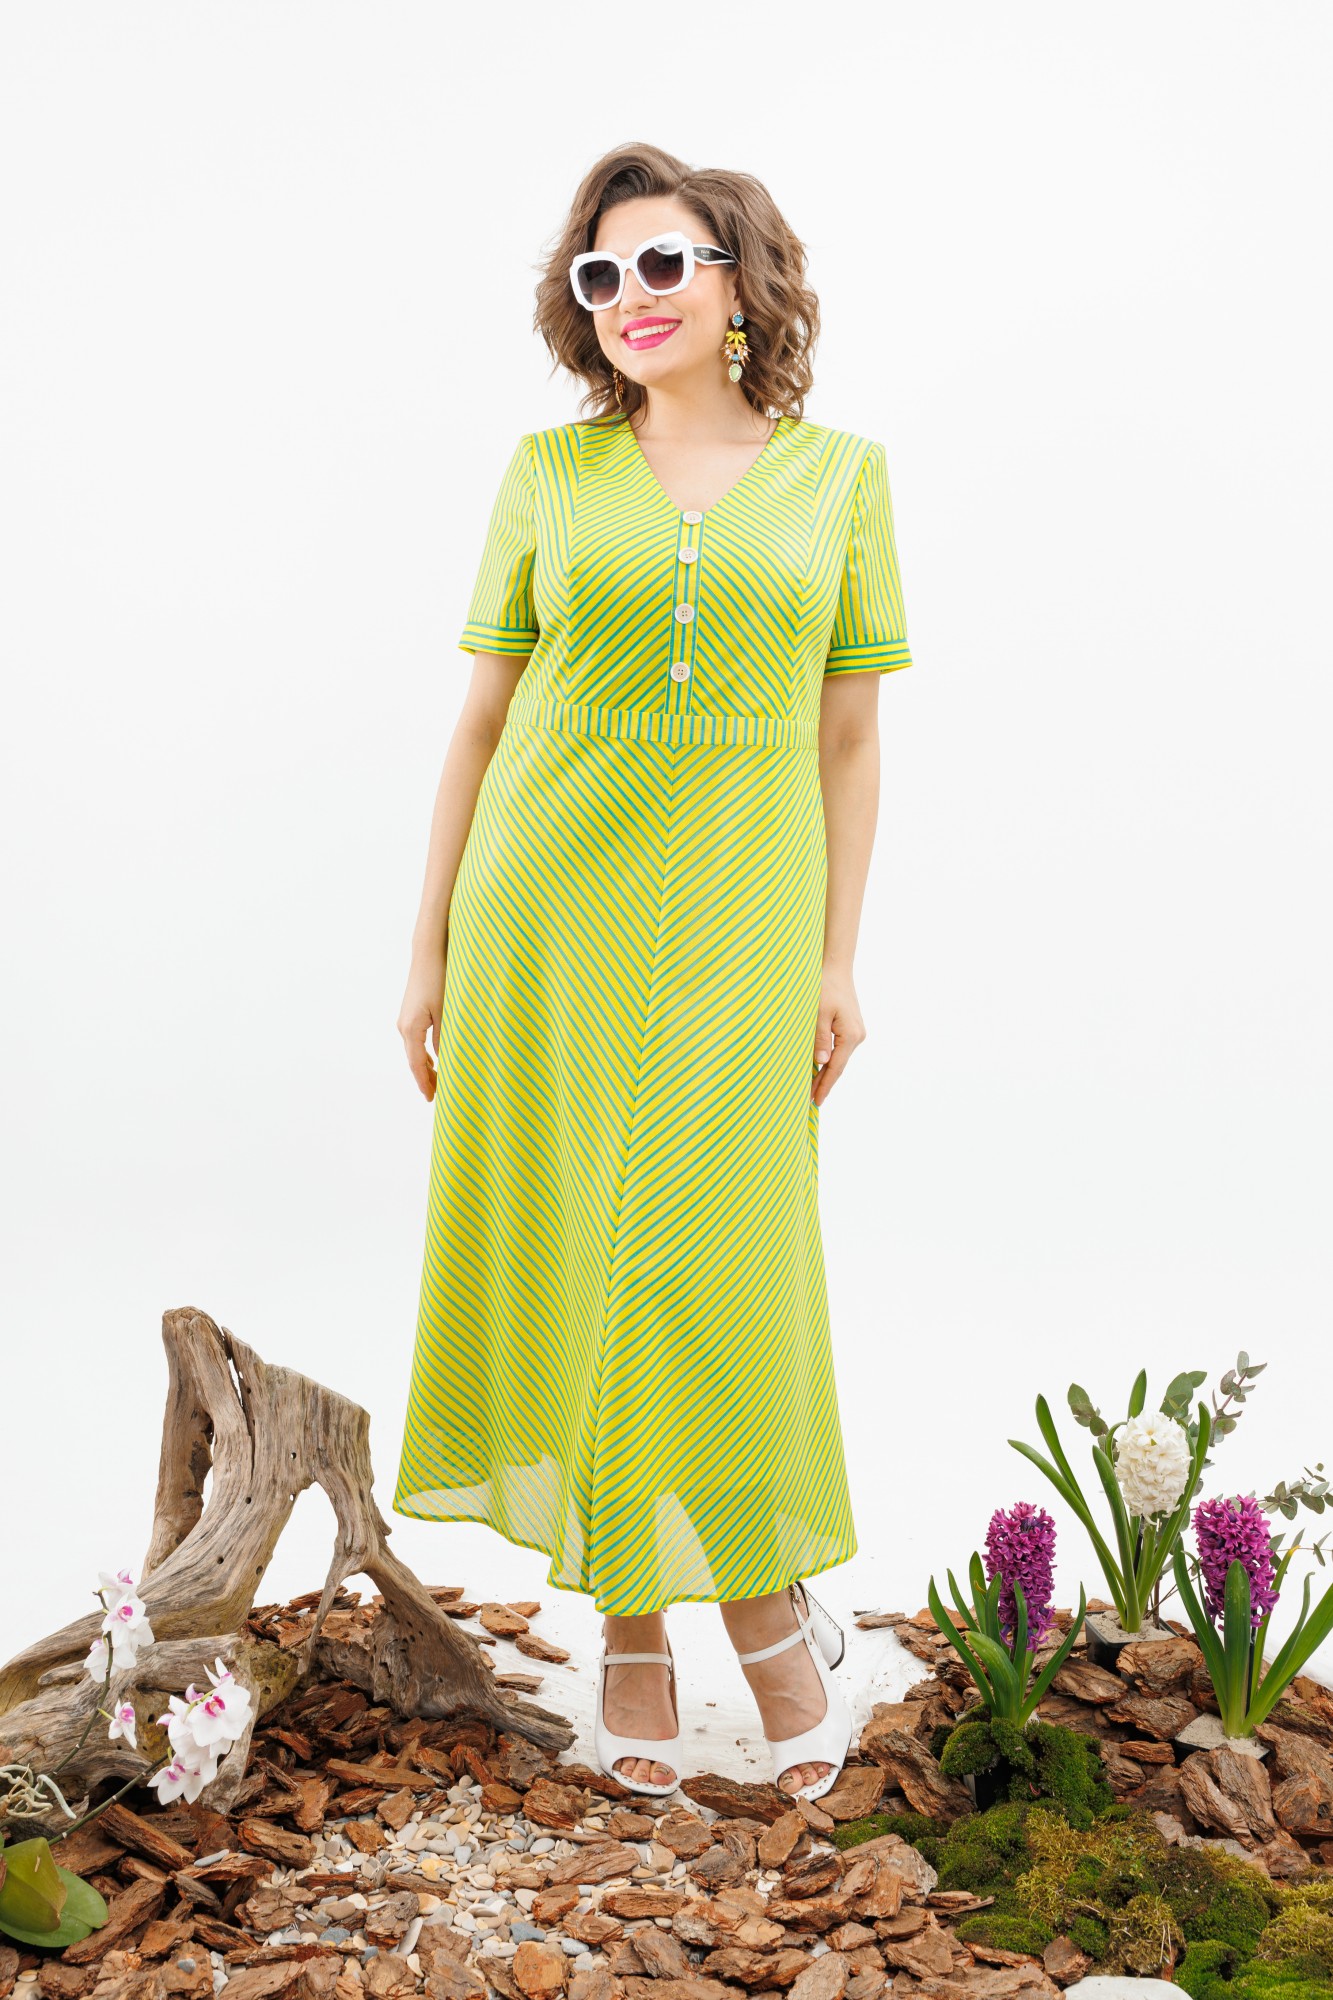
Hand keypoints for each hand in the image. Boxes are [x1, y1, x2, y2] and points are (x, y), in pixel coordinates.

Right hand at [398, 945, 446, 1100]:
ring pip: (414, 1052)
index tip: (430, 1099)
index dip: (424, 1083)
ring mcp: (405, 1020)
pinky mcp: (410, 1014)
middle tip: (435, 1096)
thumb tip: (443, 1060)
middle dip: (424, 1079)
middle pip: (413, 1061)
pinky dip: (424, 1054)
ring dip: (425, 1067)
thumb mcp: (445, 1012)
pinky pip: (415, 1041)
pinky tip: (433, 1060)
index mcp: (411, 1029)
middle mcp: (404, 1027)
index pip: (417, 1064)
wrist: (427, 955)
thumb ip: (443, 1038)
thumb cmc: (438, 980)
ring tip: (437, 1082)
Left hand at [811, 963, 864, 1105]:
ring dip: (826, 1072)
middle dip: (824, 1083)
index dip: (825, 1085)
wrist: (836, 967)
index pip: (835, 1067)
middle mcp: (857, 1036)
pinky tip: (820, 1067)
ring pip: (839, 1058)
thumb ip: (819, 1038)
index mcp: (851, 1035)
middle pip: (838, 1066)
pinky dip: (830, 1060)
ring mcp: (856, 1032)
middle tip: (811, 1101)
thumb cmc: (824, 986)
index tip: (816, 1101)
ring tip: (813, 1089)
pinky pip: (840, 1049)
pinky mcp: (851, 1027)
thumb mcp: (818, 1012)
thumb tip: (822, 1062)